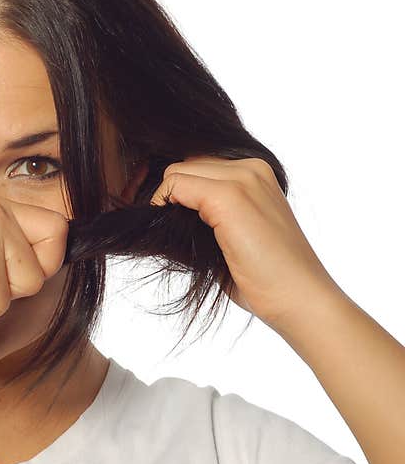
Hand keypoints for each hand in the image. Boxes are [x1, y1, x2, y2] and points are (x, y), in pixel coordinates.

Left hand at [149, 156, 340, 331]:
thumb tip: (165, 210)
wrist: (299, 298)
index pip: (198, 165)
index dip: (181, 192)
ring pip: (176, 172)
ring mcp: (242, 179)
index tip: (177, 221)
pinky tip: (175, 232)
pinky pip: (174, 185)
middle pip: (185, 165)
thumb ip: (210, 212)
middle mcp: (251, 168)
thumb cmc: (266, 276)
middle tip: (175, 229)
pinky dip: (163, 205)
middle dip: (173, 194)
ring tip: (181, 234)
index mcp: (257, 173)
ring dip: (169, 201)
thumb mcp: (238, 233)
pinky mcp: (228, 196)